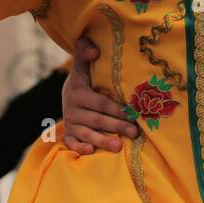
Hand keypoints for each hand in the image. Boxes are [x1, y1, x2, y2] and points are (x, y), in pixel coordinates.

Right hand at [62, 35, 140, 154]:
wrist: (68, 92)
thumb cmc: (85, 78)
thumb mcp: (83, 65)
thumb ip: (85, 52)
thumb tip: (94, 51)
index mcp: (78, 91)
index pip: (100, 102)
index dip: (117, 108)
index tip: (133, 112)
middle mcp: (72, 108)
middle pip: (98, 120)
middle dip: (117, 126)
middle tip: (134, 132)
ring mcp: (71, 123)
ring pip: (87, 134)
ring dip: (103, 141)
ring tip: (118, 147)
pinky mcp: (69, 134)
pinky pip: (72, 143)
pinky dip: (79, 148)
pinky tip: (90, 151)